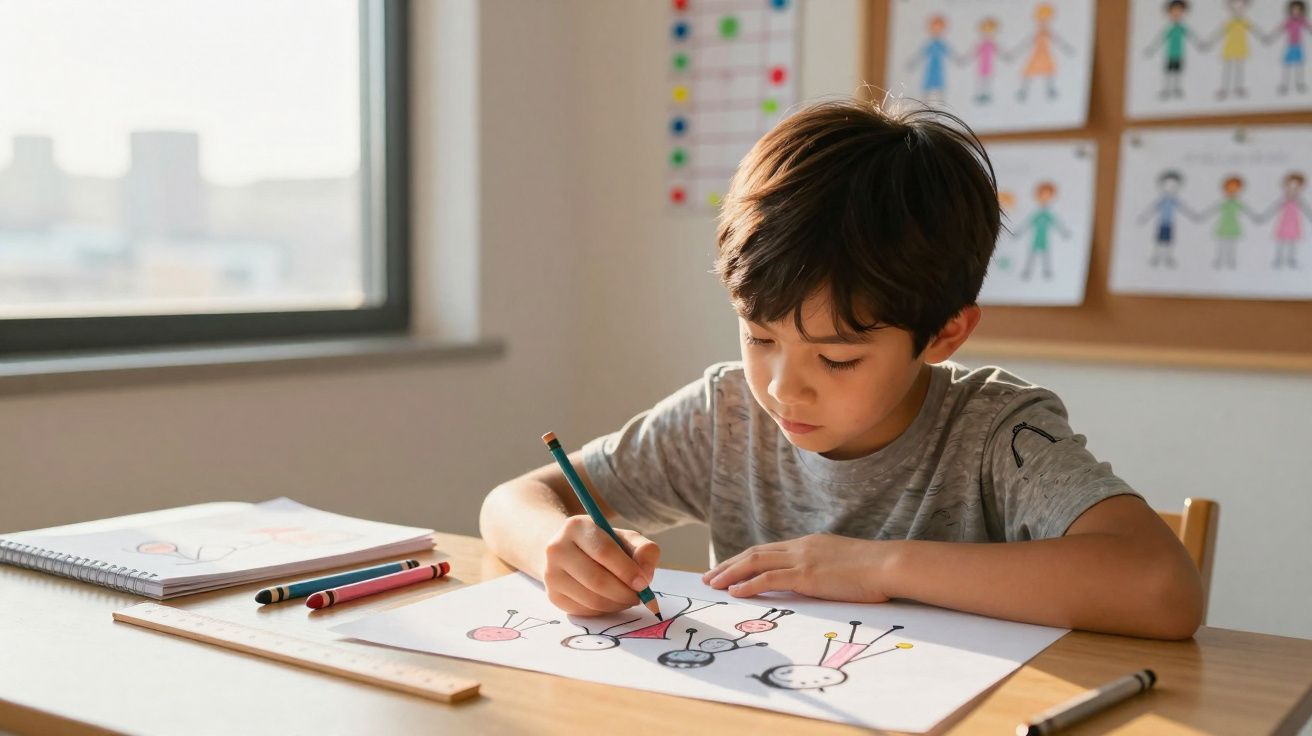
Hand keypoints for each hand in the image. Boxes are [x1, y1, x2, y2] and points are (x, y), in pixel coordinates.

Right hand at [543, 516, 659, 615]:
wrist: (568, 551)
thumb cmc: (602, 544)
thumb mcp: (624, 538)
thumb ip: (644, 550)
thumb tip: (645, 576)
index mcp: (577, 526)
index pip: (604, 551)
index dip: (627, 570)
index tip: (644, 583)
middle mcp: (557, 548)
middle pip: (596, 579)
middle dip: (624, 592)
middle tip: (639, 597)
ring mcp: (551, 573)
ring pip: (591, 599)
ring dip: (617, 604)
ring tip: (628, 598)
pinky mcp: (553, 595)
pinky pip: (584, 611)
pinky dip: (604, 611)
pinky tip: (612, 602)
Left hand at [701, 533, 899, 602]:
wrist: (888, 564)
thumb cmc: (873, 570)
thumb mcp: (842, 564)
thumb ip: (824, 568)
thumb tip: (816, 581)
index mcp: (808, 544)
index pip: (767, 550)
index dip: (744, 559)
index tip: (728, 568)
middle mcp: (800, 547)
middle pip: (754, 553)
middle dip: (729, 565)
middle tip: (709, 576)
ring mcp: (801, 559)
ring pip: (755, 563)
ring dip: (730, 573)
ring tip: (713, 584)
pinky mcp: (806, 575)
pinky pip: (769, 579)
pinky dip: (748, 584)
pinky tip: (734, 592)